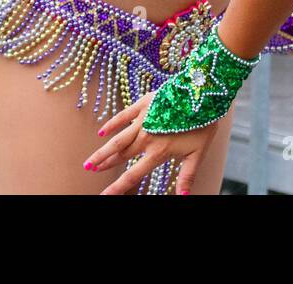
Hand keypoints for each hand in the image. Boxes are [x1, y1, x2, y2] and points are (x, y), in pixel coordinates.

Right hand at [86, 92, 219, 194]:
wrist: (203, 95)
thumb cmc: (203, 126)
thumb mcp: (197, 154)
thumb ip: (186, 176)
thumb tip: (183, 197)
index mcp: (158, 153)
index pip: (133, 175)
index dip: (117, 188)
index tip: (104, 196)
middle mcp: (146, 138)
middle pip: (121, 155)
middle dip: (104, 164)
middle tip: (90, 170)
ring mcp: (143, 120)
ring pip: (117, 139)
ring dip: (103, 150)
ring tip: (89, 160)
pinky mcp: (144, 104)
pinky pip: (123, 116)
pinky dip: (112, 124)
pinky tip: (102, 132)